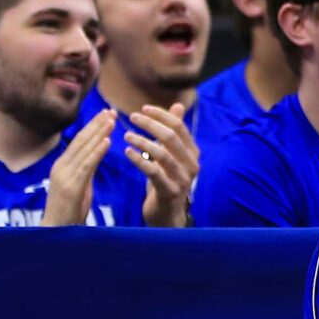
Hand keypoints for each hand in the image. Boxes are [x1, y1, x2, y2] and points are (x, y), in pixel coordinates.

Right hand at [44, 111, 112, 226]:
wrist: (56, 232)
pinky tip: (107, 141)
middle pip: (81, 140)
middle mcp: (61, 166)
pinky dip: (97, 151)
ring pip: (84, 149)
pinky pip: (87, 166)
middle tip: (110, 110)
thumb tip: (96, 156)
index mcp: (63, 165)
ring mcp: (64, 175)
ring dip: (99, 133)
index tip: (105, 114)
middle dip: (96, 124)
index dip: (92, 126)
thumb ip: (86, 170)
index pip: (79, 141)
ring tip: (111, 119)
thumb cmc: (69, 212)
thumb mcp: (80, 186)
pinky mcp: (71, 186)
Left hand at [127, 103, 199, 225]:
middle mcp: (191, 165)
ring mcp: (182, 179)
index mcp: (192, 153)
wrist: (166, 214)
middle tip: (131, 118)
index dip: (161, 115)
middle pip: (171, 137)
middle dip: (150, 124)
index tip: (142, 109)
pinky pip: (154, 172)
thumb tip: (178, 105)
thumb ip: (174, 131)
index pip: (179, 127)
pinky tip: (127, 152)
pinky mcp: (170, 192)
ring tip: (126, 135)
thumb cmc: (166, 181)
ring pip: (162, 154)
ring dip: (142, 141)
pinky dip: (139, 160)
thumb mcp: (171, 154)